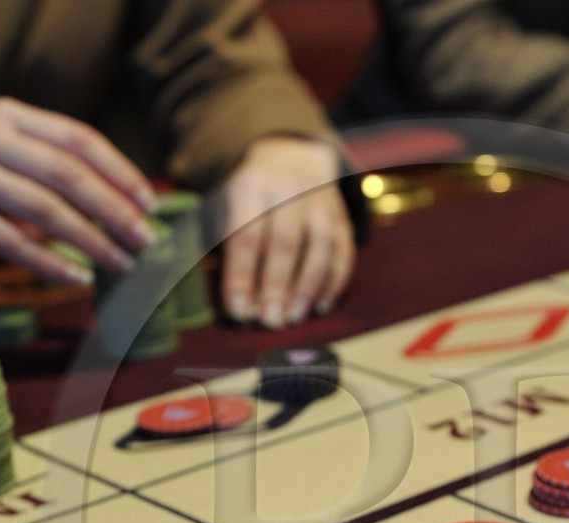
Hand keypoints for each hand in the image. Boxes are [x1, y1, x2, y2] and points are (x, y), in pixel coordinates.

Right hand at [0, 97, 154, 285]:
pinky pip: (8, 239)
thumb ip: (47, 166)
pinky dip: (47, 261)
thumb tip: (121, 204)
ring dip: (89, 240)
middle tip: (145, 240)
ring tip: (119, 264)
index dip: (120, 172)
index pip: (79, 139)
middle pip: (67, 173)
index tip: (150, 205)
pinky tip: (75, 277)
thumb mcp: (0, 153)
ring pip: (42, 208)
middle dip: (113, 210)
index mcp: (9, 116)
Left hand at [218, 136, 354, 328]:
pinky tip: (320, 306)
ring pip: (321, 246)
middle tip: (271, 322)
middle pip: (286, 241)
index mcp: (250, 185)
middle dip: (278, 286)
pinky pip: (343, 250)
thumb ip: (225, 250)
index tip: (239, 312)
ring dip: (309, 287)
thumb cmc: (248, 199)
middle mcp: (288, 189)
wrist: (290, 154)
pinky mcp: (341, 215)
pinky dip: (334, 281)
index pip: (246, 235)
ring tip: (295, 317)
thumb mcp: (225, 207)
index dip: (242, 277)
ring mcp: (320, 201)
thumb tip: (238, 306)